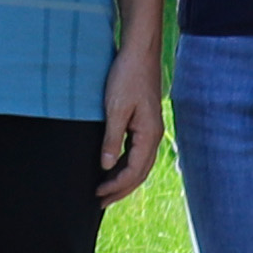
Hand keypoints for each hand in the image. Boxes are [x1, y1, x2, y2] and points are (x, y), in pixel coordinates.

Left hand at [95, 35, 168, 204]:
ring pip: (139, 163)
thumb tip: (106, 166)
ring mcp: (150, 129)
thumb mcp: (115, 108)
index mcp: (149, 135)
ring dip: (123, 178)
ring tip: (105, 189)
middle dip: (121, 189)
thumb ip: (111, 139)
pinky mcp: (145, 121)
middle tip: (100, 201)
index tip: (98, 193)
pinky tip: (113, 166)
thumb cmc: (127, 76)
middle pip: (140, 172)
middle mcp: (154, 135)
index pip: (135, 171)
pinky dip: (125, 164)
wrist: (139, 51)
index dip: (116, 186)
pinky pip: (136, 151)